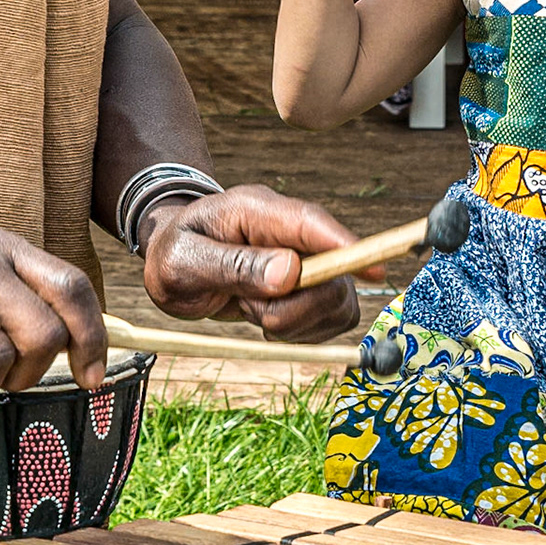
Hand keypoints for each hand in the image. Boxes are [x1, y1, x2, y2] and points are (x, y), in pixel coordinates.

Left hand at [139, 185, 375, 341]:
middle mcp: (288, 232)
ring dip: (295, 323)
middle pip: (332, 273)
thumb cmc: (173, 254)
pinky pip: (331, 319)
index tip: (373, 272)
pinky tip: (268, 323)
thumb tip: (290, 273)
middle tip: (248, 308)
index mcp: (257, 211)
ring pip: (336, 301)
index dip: (345, 246)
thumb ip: (233, 266)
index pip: (311, 223)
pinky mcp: (309, 289)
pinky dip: (304, 333)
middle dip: (295, 307)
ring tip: (250, 309)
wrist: (172, 263)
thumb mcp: (184, 261)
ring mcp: (303, 260)